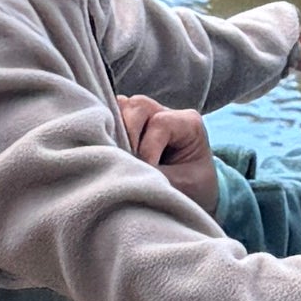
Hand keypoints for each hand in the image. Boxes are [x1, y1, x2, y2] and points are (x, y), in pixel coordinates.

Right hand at [116, 92, 218, 212]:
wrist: (193, 194)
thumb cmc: (193, 188)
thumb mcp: (183, 185)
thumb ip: (158, 175)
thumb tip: (127, 172)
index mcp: (188, 123)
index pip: (161, 123)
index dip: (148, 148)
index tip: (146, 172)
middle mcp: (165, 112)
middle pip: (138, 106)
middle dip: (127, 134)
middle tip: (126, 162)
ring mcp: (145, 116)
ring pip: (121, 107)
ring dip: (114, 131)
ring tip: (115, 157)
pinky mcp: (128, 124)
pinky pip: (111, 117)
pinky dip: (106, 131)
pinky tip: (106, 152)